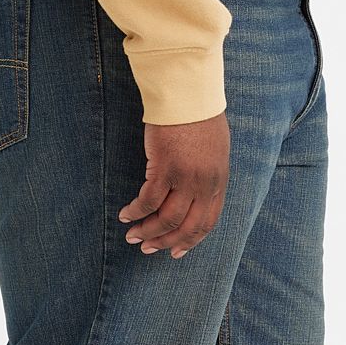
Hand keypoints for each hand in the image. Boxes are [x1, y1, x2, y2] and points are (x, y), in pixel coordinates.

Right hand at [117, 113, 230, 256]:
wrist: (188, 92)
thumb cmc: (198, 114)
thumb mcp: (214, 149)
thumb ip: (207, 173)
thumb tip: (194, 191)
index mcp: (219, 181)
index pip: (208, 222)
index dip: (190, 241)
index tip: (175, 252)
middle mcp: (206, 184)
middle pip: (188, 227)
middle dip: (166, 242)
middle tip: (148, 249)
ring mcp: (186, 178)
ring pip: (167, 219)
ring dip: (148, 231)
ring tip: (132, 236)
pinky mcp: (165, 168)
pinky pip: (148, 201)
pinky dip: (136, 211)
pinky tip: (126, 214)